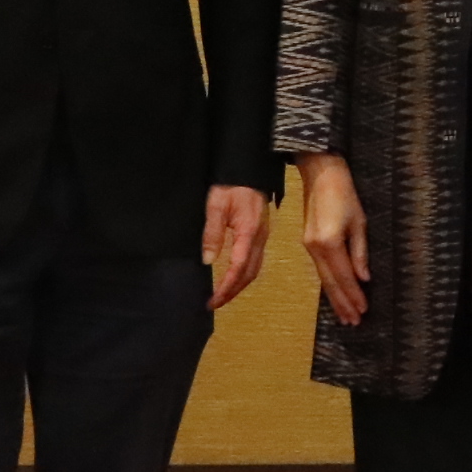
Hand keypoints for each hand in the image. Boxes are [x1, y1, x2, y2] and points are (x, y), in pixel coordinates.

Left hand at [201, 184, 272, 310]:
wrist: (248, 169)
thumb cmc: (232, 184)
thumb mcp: (215, 206)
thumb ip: (212, 234)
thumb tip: (208, 260)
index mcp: (249, 232)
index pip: (238, 267)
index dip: (226, 286)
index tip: (214, 299)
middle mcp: (260, 238)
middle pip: (250, 273)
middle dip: (233, 291)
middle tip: (215, 303)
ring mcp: (263, 236)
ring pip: (255, 268)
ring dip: (240, 284)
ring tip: (223, 294)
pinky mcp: (261, 233)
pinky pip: (256, 259)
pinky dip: (245, 273)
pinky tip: (234, 275)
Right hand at [297, 153, 371, 327]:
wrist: (320, 176)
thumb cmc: (345, 195)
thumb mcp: (359, 222)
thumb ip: (360, 252)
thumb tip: (364, 278)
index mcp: (329, 242)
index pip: (344, 276)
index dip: (354, 295)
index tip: (363, 311)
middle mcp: (315, 248)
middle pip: (331, 283)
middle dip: (343, 304)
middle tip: (353, 322)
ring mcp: (309, 246)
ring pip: (323, 278)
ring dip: (335, 298)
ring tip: (345, 315)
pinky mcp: (308, 242)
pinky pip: (320, 269)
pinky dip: (328, 284)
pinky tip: (335, 293)